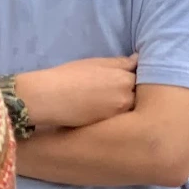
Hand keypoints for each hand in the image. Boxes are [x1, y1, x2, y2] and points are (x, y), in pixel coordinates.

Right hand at [15, 55, 137, 129]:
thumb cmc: (68, 76)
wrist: (48, 97)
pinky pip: (117, 120)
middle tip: (108, 91)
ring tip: (101, 102)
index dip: (130, 78)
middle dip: (129, 93)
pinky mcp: (109, 128)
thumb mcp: (94, 62)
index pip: (139, 79)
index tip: (120, 78)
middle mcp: (128, 98)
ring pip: (127, 109)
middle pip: (136, 96)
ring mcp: (119, 115)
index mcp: (125, 79)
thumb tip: (138, 60)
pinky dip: (111, 116)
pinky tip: (96, 112)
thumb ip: (120, 62)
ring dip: (120, 105)